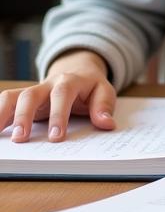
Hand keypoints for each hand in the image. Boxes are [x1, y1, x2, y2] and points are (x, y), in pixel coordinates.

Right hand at [0, 49, 115, 142]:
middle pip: (31, 95)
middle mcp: (47, 84)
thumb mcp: (104, 91)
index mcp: (70, 81)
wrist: (76, 72)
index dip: (58, 115)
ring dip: (1, 114)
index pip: (62, 94)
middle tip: (21, 138)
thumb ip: (104, 106)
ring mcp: (32, 91)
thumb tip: (106, 124)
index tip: (56, 137)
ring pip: (12, 97)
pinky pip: (5, 103)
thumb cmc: (89, 87)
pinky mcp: (21, 99)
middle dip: (24, 116)